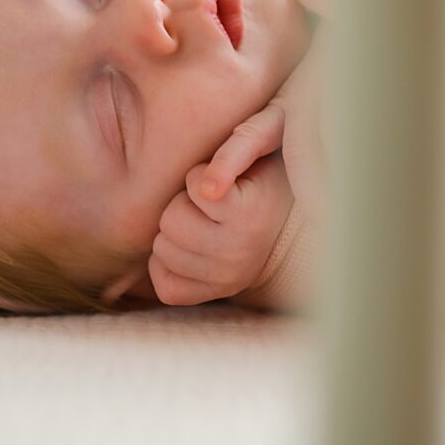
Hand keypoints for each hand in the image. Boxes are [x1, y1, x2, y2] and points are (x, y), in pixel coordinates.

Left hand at [148, 102, 291, 306]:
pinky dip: (165, 268)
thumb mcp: (256, 151)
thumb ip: (236, 150)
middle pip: (170, 221)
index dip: (197, 178)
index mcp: (250, 214)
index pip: (193, 185)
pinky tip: (186, 252)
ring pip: (162, 250)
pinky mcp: (214, 294)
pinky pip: (166, 287)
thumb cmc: (256, 180)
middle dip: (180, 206)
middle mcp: (240, 251)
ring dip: (173, 234)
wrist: (282, 223)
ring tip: (199, 226)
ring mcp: (227, 278)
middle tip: (203, 208)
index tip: (220, 184)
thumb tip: (207, 190)